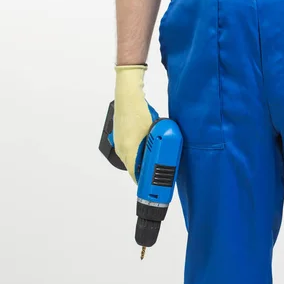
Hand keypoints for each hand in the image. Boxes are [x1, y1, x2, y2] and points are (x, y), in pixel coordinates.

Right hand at [113, 65, 153, 181]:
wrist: (128, 96)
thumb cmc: (138, 112)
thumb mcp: (152, 132)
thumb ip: (157, 147)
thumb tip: (164, 157)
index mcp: (128, 150)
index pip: (135, 174)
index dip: (143, 182)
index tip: (150, 187)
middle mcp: (121, 148)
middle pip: (133, 166)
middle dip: (144, 169)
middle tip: (156, 172)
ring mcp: (119, 142)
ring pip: (131, 157)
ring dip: (141, 159)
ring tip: (153, 157)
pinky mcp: (120, 136)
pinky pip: (129, 148)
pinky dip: (137, 150)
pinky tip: (146, 143)